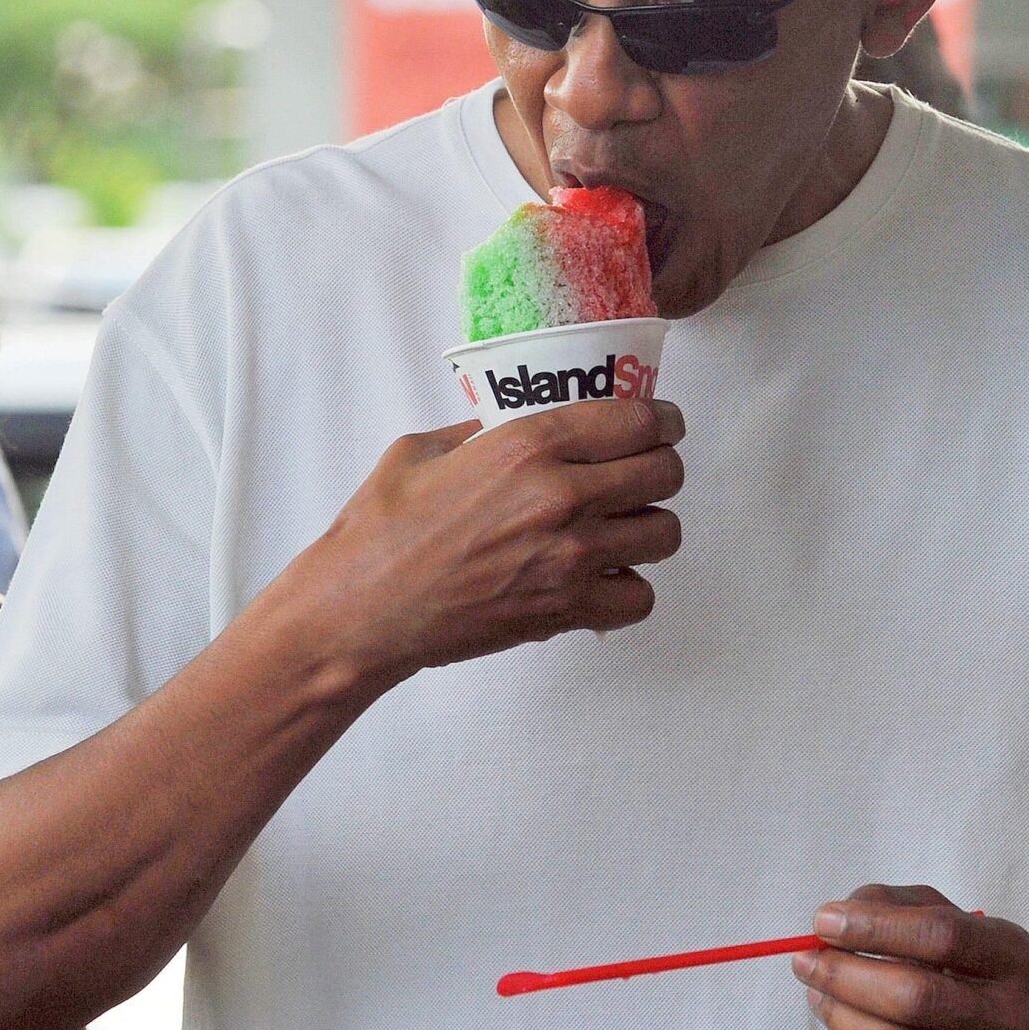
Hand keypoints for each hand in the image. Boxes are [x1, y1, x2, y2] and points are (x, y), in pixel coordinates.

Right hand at [283, 397, 685, 687]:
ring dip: (649, 527)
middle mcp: (561, 496)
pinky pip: (640, 597)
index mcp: (528, 444)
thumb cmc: (381, 528)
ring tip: (622, 528)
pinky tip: (601, 579)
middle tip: (644, 473)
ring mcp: (570, 557)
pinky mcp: (565, 610)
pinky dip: (628, 589)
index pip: (637, 420)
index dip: (661, 420)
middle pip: (665, 473)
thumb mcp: (423, 450)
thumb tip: (505, 422)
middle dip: (662, 468)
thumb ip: (479, 431)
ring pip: (663, 534)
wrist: (363, 607)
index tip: (662, 424)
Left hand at [790, 884, 1028, 1029]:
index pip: (942, 937)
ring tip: (819, 996)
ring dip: (840, 1017)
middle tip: (806, 961)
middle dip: (843, 975)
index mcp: (1013, 957)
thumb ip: (894, 905)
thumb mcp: (950, 920)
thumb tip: (834, 920)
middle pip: (914, 998)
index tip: (823, 920)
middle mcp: (1014, 1020)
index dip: (874, 926)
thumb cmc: (970, 968)